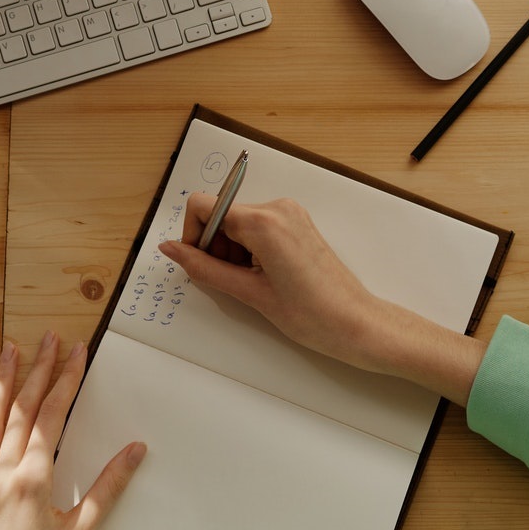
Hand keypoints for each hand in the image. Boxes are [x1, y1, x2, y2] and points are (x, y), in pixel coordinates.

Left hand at [0, 333, 145, 529]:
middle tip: (48, 338)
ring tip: (9, 351)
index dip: (67, 379)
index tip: (76, 352)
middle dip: (38, 370)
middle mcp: (1, 475)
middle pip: (22, 410)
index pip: (53, 416)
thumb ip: (107, 489)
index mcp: (33, 480)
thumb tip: (133, 451)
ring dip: (1, 384)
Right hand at [159, 195, 485, 403]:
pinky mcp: (297, 223)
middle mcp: (277, 208)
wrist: (356, 324)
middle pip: (220, 214)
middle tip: (231, 281)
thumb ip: (204, 268)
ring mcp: (290, 213)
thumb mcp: (249, 294)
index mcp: (264, 221)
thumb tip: (172, 250)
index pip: (203, 205)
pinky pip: (257, 227)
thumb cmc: (312, 314)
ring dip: (232, 250)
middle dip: (214, 247)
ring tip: (252, 283)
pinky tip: (263, 276)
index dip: (193, 235)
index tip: (199, 263)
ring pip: (237, 222)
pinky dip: (249, 249)